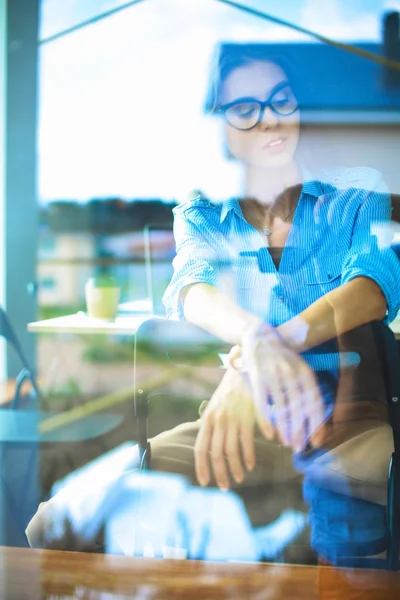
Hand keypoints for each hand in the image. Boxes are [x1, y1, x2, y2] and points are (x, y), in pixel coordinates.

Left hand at [194, 366, 257, 489]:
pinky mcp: (246, 417)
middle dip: (219, 473)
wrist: (245, 369)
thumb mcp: (216, 405)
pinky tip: (251, 465)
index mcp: (207, 418)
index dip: (201, 467)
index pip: (200, 448)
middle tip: (224, 487)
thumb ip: (212, 424)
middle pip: (215, 453)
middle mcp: (217, 420)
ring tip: (239, 479)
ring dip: (235, 468)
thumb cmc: (231, 390)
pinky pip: (246, 442)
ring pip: (230, 451)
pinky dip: (248, 457)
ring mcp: (232, 419)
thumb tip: (210, 446)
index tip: (204, 482)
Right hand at [241, 323, 325, 452]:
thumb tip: (315, 417)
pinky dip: (266, 420)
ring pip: (282, 408)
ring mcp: (274, 374)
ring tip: (287, 443)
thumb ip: (306, 389)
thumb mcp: (299, 367)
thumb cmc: (282, 356)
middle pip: (298, 408)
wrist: (259, 334)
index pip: (314, 402)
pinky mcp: (257, 376)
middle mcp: (291, 373)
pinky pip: (262, 402)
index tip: (317, 441)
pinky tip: (270, 434)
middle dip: (300, 430)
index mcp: (305, 372)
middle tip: (300, 448)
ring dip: (285, 429)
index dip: (316, 423)